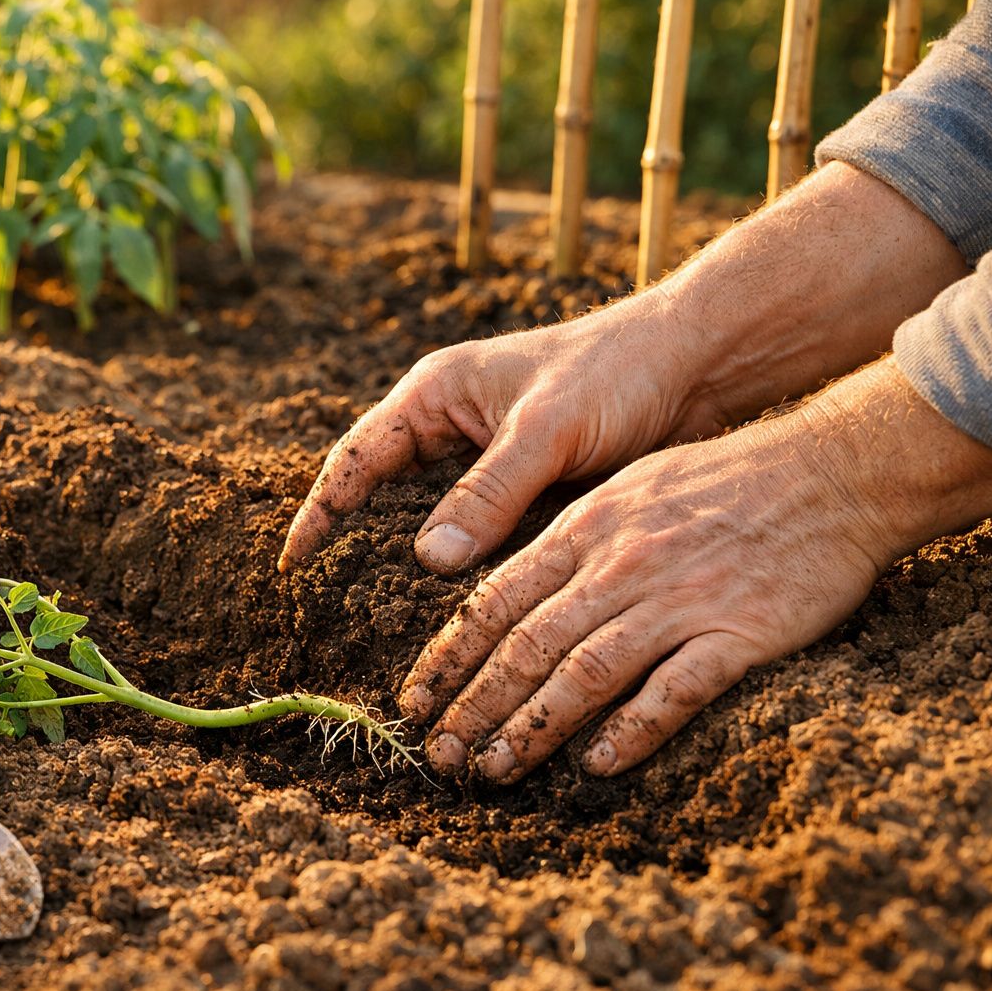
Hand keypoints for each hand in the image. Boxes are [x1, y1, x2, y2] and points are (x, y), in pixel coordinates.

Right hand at [277, 299, 724, 574]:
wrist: (699, 364)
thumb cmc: (619, 371)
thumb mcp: (547, 429)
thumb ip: (488, 491)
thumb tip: (427, 558)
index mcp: (437, 394)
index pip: (357, 459)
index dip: (320, 512)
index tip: (292, 565)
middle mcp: (453, 427)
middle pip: (385, 496)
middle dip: (357, 547)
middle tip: (331, 611)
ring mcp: (488, 460)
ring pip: (434, 522)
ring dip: (414, 566)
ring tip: (387, 626)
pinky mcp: (526, 487)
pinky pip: (480, 534)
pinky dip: (466, 569)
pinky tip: (458, 613)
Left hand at [403, 359, 991, 779]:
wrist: (829, 471)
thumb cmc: (722, 479)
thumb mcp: (626, 489)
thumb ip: (567, 539)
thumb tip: (508, 586)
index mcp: (585, 529)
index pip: (495, 600)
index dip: (448, 656)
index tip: (414, 700)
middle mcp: (619, 565)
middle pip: (526, 645)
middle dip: (473, 705)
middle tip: (438, 754)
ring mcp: (677, 600)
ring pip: (584, 673)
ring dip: (532, 728)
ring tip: (496, 768)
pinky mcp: (737, 634)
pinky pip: (672, 692)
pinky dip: (629, 731)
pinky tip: (596, 764)